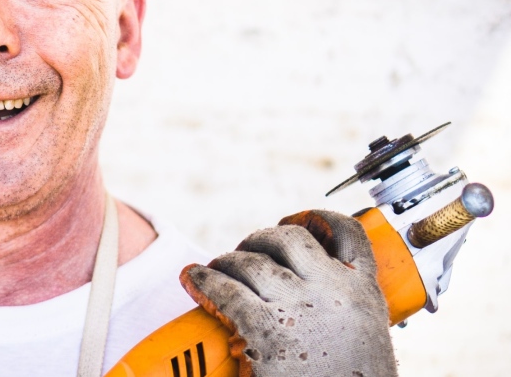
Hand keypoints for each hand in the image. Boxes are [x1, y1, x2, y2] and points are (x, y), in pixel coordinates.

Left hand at [180, 210, 396, 376]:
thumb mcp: (363, 341)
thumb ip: (341, 312)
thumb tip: (299, 293)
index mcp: (366, 294)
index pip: (348, 232)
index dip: (316, 218)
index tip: (292, 223)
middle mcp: (335, 292)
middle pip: (289, 238)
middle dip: (260, 240)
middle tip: (244, 257)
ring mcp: (301, 309)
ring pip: (253, 262)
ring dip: (227, 261)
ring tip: (215, 271)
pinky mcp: (267, 331)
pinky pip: (227, 291)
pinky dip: (204, 281)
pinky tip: (193, 280)